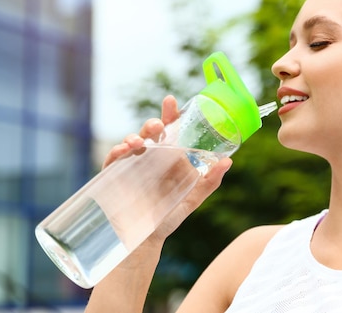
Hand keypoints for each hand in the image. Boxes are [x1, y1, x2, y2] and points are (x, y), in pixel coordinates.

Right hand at [102, 95, 232, 245]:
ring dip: (134, 136)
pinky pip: (113, 158)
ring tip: (140, 141)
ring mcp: (131, 164)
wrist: (143, 240)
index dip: (170, 115)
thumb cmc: (167, 217)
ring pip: (131, 141)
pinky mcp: (114, 175)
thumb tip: (227, 162)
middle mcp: (150, 157)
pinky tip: (123, 151)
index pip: (171, 131)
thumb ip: (209, 182)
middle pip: (150, 132)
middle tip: (158, 125)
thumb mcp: (191, 199)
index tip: (171, 101)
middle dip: (153, 124)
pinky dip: (117, 151)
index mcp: (169, 158)